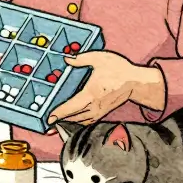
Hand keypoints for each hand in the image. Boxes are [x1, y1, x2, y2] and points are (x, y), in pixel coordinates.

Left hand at [46, 51, 163, 124]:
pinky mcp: (103, 112)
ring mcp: (99, 111)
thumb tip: (67, 59)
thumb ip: (81, 59)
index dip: (59, 113)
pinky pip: (87, 121)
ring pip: (80, 121)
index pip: (72, 107)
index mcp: (91, 93)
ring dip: (68, 122)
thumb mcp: (99, 59)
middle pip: (73, 117)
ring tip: (56, 123)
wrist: (135, 82)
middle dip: (59, 120)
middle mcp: (94, 106)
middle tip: (47, 122)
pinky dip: (78, 122)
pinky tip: (71, 120)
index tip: (49, 118)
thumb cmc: (118, 70)